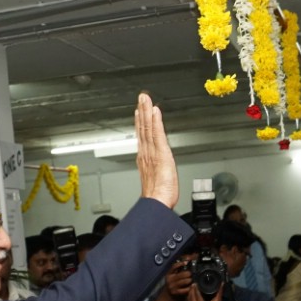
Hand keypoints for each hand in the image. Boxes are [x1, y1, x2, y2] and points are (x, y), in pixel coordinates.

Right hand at [135, 93, 178, 207]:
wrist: (156, 203)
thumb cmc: (158, 197)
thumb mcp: (156, 182)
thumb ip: (153, 174)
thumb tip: (153, 173)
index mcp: (145, 159)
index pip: (143, 136)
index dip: (140, 122)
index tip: (139, 111)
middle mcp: (147, 153)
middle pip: (143, 128)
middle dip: (142, 112)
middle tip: (141, 98)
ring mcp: (152, 152)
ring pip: (148, 128)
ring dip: (146, 112)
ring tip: (145, 99)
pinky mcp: (160, 153)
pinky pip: (157, 134)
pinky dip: (155, 121)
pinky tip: (155, 111)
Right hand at [164, 260, 192, 297]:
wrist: (167, 297)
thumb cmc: (173, 285)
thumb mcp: (173, 277)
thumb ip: (178, 271)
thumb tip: (186, 263)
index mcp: (169, 274)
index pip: (174, 266)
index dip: (181, 263)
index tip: (186, 262)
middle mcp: (170, 279)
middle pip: (182, 274)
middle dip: (189, 274)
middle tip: (191, 275)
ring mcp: (172, 286)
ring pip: (185, 281)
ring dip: (190, 281)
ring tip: (192, 281)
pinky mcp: (175, 292)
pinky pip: (186, 289)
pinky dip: (189, 288)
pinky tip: (191, 287)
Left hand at [186, 282, 223, 300]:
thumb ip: (219, 291)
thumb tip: (222, 283)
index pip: (198, 297)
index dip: (196, 290)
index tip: (195, 283)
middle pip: (191, 299)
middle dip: (191, 291)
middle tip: (192, 284)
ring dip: (189, 294)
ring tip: (191, 287)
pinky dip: (189, 298)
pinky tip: (190, 293)